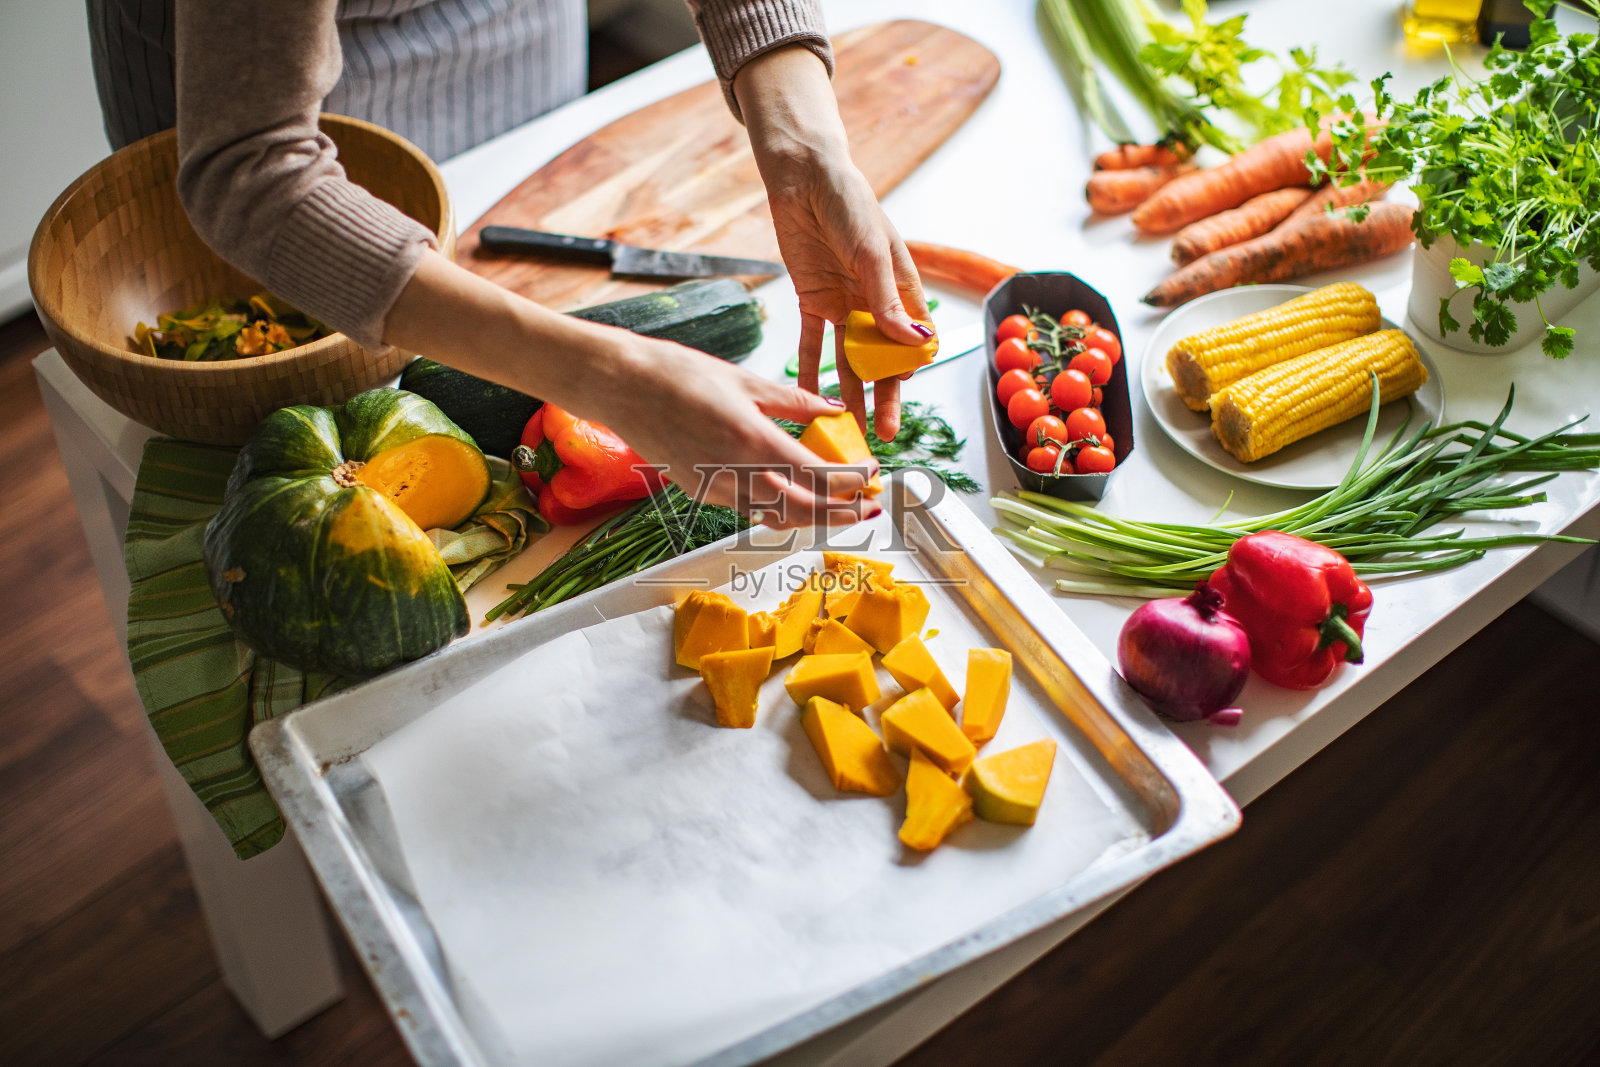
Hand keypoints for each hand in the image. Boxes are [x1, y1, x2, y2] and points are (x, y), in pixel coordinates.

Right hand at [586, 333, 882, 529]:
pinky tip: (792, 494)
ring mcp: (715, 488)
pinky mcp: (699, 491)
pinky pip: (747, 507)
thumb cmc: (678, 374)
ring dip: (812, 516)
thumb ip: (795, 402)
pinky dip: (777, 506)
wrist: (620, 386)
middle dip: (842, 512)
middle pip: (804, 509)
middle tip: (869, 507)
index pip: (819, 476)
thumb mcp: (746, 381)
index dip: (852, 482)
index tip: (872, 475)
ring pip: (776, 517)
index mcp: (754, 441)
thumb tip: (835, 410)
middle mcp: (736, 473)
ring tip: (838, 508)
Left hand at [735, 45, 931, 440]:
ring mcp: (843, 303)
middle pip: (881, 359)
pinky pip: (811, 343)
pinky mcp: (811, 300)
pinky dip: (810, 369)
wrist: (803, 174)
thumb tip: (914, 340)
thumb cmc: (849, 200)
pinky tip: (809, 400)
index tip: (902, 396)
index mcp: (900, 287)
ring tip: (849, 429)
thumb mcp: (871, 249)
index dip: (909, 371)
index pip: (912, 339)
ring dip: (849, 394)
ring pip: (848, 360)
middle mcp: (874, 301)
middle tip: (883, 435)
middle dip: (884, 397)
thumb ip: (887, 297)